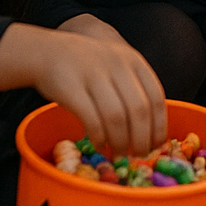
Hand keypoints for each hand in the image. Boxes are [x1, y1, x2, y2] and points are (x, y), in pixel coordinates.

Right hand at [35, 27, 167, 157]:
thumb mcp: (116, 65)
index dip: (159, 125)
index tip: (157, 144)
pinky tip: (100, 145)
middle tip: (138, 155)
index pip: (156, 97)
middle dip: (142, 139)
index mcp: (133, 60)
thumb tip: (150, 131)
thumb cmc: (86, 66)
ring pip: (116, 117)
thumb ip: (133, 88)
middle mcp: (116, 65)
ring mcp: (93, 74)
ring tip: (119, 154)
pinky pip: (91, 119)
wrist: (46, 51)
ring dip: (121, 141)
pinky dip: (99, 137)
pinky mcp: (71, 87)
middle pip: (139, 109)